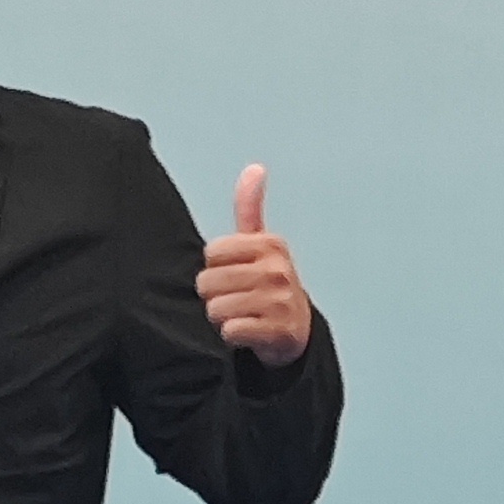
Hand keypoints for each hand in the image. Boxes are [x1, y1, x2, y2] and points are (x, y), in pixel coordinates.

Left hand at [196, 165, 312, 367]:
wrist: (295, 330)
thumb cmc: (268, 284)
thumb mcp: (260, 244)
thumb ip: (250, 208)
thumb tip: (255, 168)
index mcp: (270, 244)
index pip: (212, 252)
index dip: (215, 266)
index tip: (233, 272)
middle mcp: (278, 270)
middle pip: (208, 282)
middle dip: (214, 294)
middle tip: (235, 298)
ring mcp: (280, 301)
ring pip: (216, 308)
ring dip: (221, 317)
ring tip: (241, 314)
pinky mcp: (278, 331)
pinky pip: (231, 331)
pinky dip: (232, 335)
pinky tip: (247, 331)